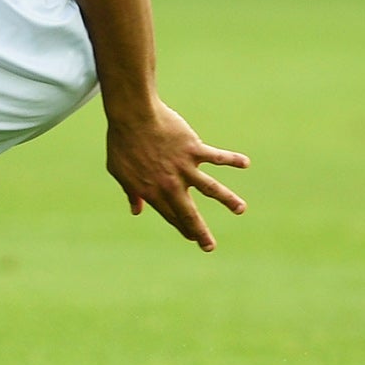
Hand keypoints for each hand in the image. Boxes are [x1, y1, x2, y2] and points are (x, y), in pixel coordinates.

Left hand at [105, 100, 249, 251]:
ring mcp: (184, 168)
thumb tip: (136, 209)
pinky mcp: (193, 150)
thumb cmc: (122, 142)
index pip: (170, 214)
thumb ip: (130, 192)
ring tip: (241, 209)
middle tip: (209, 247)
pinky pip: (217, 157)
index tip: (190, 236)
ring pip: (211, 189)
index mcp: (152, 190)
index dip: (180, 226)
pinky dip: (232, 159)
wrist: (132, 117)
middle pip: (188, 213)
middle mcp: (170, 184)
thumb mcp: (118, 171)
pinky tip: (245, 163)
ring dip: (228, 200)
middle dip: (200, 231)